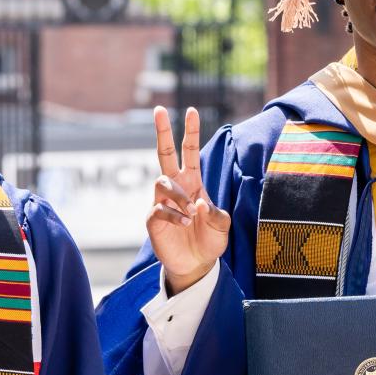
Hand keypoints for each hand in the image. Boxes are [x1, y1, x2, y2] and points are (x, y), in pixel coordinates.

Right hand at [147, 105, 229, 293]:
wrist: (196, 264)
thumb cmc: (209, 240)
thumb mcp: (222, 226)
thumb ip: (216, 213)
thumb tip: (199, 202)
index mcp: (193, 182)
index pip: (189, 151)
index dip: (190, 132)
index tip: (191, 110)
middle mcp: (175, 187)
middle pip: (164, 153)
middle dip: (162, 131)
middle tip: (158, 109)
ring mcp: (162, 201)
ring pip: (163, 182)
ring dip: (178, 195)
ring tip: (191, 212)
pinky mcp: (153, 218)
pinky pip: (159, 208)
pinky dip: (173, 214)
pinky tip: (184, 223)